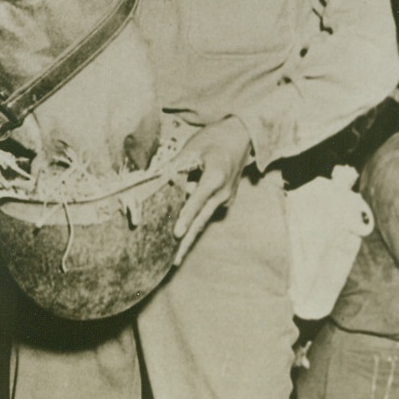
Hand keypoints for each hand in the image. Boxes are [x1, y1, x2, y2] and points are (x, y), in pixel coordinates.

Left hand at [171, 116, 252, 265]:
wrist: (242, 136)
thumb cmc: (215, 139)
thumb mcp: (193, 147)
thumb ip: (176, 166)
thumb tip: (157, 181)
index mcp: (215, 177)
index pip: (197, 201)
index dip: (185, 218)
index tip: (177, 234)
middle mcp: (223, 192)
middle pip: (202, 220)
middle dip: (187, 241)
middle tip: (175, 261)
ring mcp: (226, 198)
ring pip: (203, 218)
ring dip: (189, 232)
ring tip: (176, 255)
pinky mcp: (226, 200)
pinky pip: (207, 211)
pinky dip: (195, 218)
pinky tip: (182, 224)